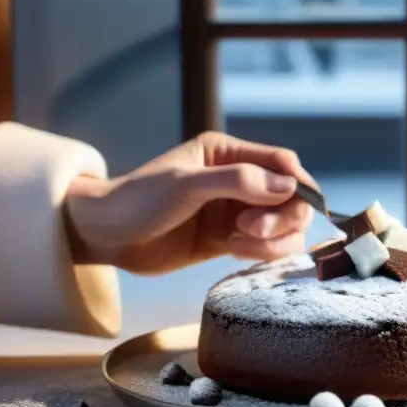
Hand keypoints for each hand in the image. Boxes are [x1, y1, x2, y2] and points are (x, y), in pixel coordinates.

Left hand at [63, 132, 315, 273]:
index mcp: (227, 153)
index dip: (297, 183)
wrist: (106, 236)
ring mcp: (235, 211)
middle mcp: (238, 179)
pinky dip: (262, 252)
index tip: (300, 204)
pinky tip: (234, 252)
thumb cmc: (138, 200)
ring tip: (240, 244)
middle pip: (289, 196)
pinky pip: (265, 246)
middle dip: (281, 216)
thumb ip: (238, 181)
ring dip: (273, 238)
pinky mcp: (230, 239)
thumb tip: (288, 186)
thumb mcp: (187, 184)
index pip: (281, 162)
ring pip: (282, 225)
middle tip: (251, 229)